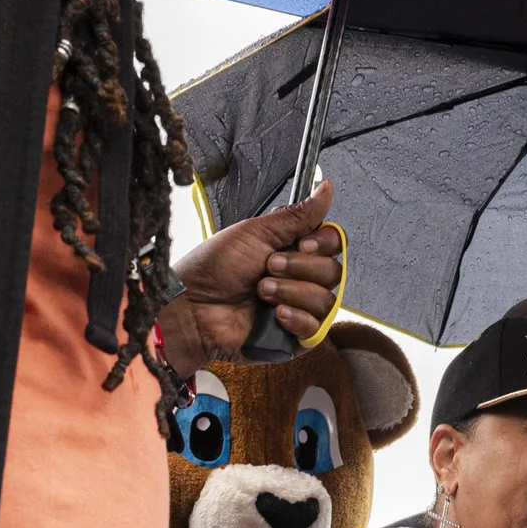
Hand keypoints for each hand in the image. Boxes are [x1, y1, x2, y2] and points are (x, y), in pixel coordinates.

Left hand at [162, 180, 345, 372]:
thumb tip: (326, 188)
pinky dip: (296, 318)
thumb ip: (297, 215)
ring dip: (292, 292)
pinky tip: (274, 315)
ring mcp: (298, 309)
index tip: (302, 242)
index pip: (333, 243)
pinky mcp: (294, 338)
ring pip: (326, 300)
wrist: (193, 305)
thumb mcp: (256, 232)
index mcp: (293, 250)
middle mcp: (299, 279)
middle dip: (299, 267)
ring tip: (261, 291)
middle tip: (268, 267)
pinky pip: (316, 329)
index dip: (324, 243)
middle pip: (333, 271)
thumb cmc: (214, 267)